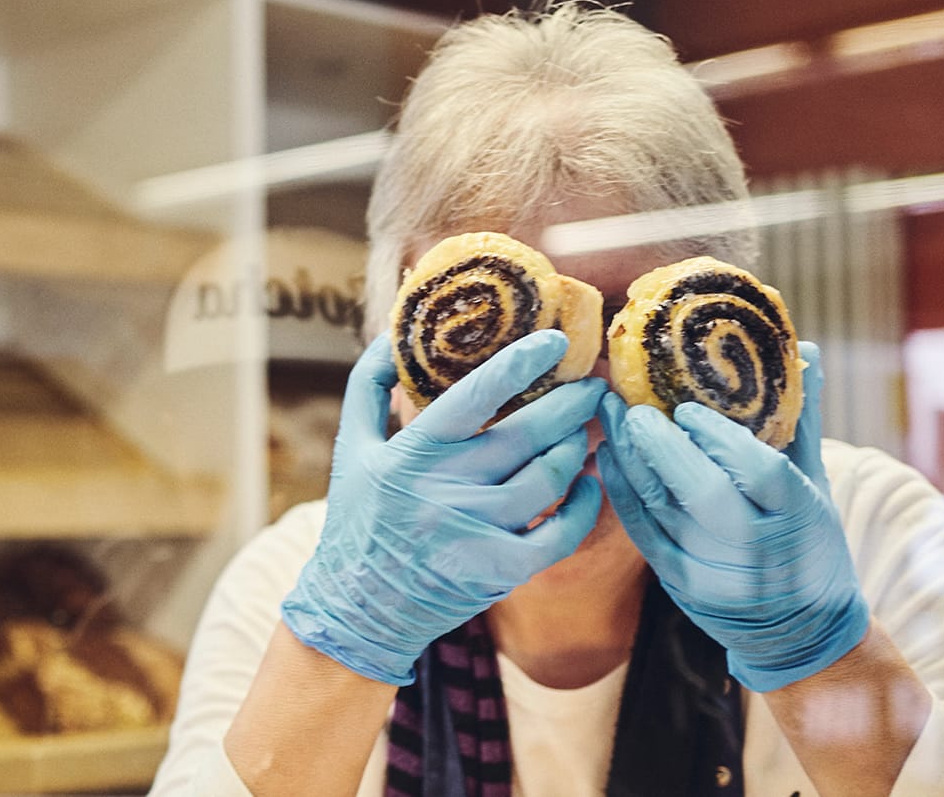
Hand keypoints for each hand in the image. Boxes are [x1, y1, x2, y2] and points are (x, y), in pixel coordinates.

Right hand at [280, 330, 604, 684]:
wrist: (358, 607)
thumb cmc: (358, 518)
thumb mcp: (350, 449)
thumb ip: (369, 387)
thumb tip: (396, 336)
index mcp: (412, 453)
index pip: (474, 396)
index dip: (519, 363)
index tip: (555, 341)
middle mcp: (445, 489)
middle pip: (526, 434)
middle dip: (570, 403)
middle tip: (592, 384)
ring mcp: (476, 531)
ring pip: (549, 478)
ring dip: (575, 448)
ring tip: (583, 431)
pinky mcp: (499, 570)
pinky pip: (560, 533)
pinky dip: (584, 506)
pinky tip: (591, 484)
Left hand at [597, 342, 868, 691]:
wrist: (799, 632)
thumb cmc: (811, 543)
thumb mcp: (818, 485)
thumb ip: (803, 419)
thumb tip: (805, 347)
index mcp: (798, 516)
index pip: (758, 471)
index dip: (721, 437)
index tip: (687, 408)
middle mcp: (755, 548)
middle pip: (702, 491)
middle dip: (661, 445)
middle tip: (631, 403)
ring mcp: (713, 571)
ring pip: (662, 508)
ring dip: (630, 458)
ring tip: (610, 414)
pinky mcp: (679, 584)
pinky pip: (641, 530)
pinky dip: (621, 490)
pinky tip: (608, 455)